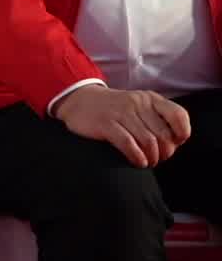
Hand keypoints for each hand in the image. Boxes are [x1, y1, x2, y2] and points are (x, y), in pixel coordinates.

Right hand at [53, 84, 191, 167]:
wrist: (79, 101)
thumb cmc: (114, 109)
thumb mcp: (139, 105)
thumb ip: (157, 118)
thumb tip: (174, 142)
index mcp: (150, 98)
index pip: (178, 115)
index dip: (182, 133)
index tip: (176, 143)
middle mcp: (137, 103)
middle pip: (163, 134)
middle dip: (165, 152)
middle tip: (159, 158)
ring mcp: (120, 112)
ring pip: (148, 141)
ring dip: (152, 157)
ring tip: (148, 162)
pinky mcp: (105, 124)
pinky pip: (128, 144)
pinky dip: (137, 157)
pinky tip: (138, 162)